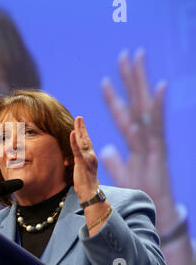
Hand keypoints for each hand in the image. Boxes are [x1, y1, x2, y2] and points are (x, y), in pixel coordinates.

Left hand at [70, 116, 99, 202]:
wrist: (90, 193)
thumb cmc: (86, 184)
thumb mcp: (83, 170)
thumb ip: (81, 163)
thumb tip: (76, 160)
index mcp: (91, 157)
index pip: (87, 142)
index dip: (83, 132)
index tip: (80, 123)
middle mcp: (91, 156)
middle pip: (86, 138)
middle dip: (82, 127)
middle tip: (79, 117)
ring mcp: (87, 158)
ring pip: (83, 141)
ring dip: (80, 129)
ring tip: (78, 119)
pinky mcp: (82, 163)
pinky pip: (77, 150)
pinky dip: (74, 141)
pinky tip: (72, 133)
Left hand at [100, 49, 173, 232]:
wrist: (156, 210)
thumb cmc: (141, 191)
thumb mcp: (123, 173)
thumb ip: (115, 159)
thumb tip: (106, 148)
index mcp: (136, 141)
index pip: (124, 114)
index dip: (115, 97)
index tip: (107, 79)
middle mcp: (145, 136)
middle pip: (137, 102)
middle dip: (132, 79)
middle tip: (128, 54)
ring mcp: (153, 141)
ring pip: (145, 107)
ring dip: (141, 84)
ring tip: (137, 60)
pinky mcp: (159, 151)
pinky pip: (156, 126)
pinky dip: (157, 107)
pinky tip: (158, 88)